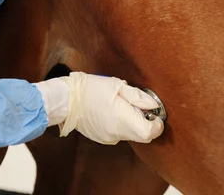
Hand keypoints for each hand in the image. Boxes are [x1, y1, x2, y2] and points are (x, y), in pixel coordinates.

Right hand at [34, 73, 163, 144]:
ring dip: (133, 123)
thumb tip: (153, 105)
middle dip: (146, 123)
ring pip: (130, 134)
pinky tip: (113, 111)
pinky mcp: (102, 138)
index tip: (155, 113)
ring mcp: (109, 138)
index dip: (157, 124)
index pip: (150, 133)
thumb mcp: (118, 86)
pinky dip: (122, 124)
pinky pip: (119, 133)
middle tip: (139, 106)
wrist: (67, 100)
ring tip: (122, 105)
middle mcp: (117, 134)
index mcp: (123, 120)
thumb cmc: (92, 89)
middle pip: (142, 135)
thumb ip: (138, 97)